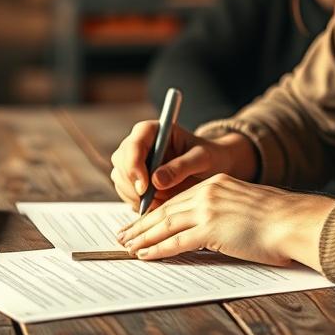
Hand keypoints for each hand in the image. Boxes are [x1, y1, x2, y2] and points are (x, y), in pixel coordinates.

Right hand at [109, 121, 256, 212]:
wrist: (213, 167)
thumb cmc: (210, 156)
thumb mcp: (202, 158)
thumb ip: (182, 166)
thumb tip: (156, 181)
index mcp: (153, 130)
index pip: (134, 143)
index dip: (134, 164)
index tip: (145, 186)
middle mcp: (139, 143)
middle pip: (121, 161)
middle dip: (133, 183)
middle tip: (152, 199)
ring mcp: (134, 161)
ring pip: (120, 178)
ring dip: (135, 195)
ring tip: (161, 201)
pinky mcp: (134, 179)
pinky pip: (126, 192)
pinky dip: (137, 203)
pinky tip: (157, 204)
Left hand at [116, 174, 334, 270]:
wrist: (293, 221)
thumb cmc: (279, 220)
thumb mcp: (246, 206)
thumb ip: (225, 212)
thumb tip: (214, 229)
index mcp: (216, 184)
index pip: (178, 199)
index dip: (157, 212)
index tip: (141, 221)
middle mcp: (208, 192)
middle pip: (166, 209)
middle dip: (141, 223)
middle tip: (123, 234)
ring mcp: (208, 209)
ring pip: (165, 224)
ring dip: (142, 236)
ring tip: (126, 246)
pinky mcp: (211, 229)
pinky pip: (176, 241)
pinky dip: (157, 249)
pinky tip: (144, 254)